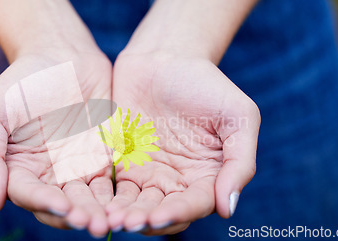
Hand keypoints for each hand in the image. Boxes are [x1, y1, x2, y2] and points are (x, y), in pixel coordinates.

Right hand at [0, 49, 113, 237]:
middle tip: (94, 224)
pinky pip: (109, 184)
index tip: (64, 208)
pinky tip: (127, 203)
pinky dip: (117, 197)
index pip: (28, 195)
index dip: (45, 204)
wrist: (64, 56)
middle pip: (60, 206)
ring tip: (113, 221)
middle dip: (77, 217)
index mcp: (16, 168)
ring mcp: (75, 170)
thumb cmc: (22, 80)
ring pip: (87, 201)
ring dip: (99, 213)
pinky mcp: (101, 161)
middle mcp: (45, 175)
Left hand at [106, 52, 259, 234]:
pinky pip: (113, 186)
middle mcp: (177, 180)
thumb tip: (227, 208)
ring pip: (136, 205)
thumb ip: (240, 162)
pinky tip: (97, 202)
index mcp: (207, 175)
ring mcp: (148, 173)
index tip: (158, 216)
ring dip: (124, 215)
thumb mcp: (238, 116)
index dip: (177, 213)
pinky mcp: (122, 162)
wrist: (164, 57)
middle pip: (162, 212)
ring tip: (110, 218)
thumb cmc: (206, 83)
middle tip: (127, 223)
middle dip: (145, 220)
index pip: (195, 204)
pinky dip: (106, 198)